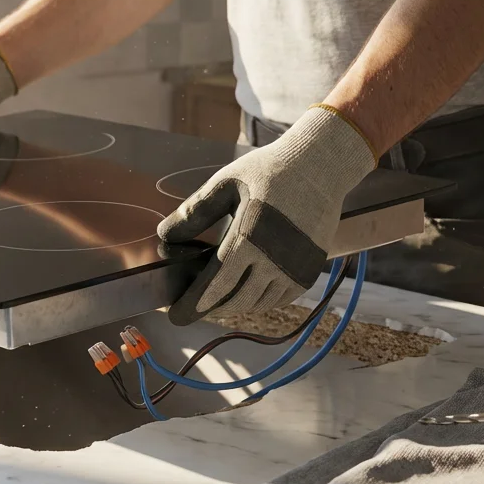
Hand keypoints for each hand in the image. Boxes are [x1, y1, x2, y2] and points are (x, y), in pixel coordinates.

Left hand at [157, 105, 377, 324]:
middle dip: (211, 308)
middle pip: (235, 300)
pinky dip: (259, 301)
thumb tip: (164, 234)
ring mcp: (295, 268)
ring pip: (257, 303)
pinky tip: (245, 292)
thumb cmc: (268, 171)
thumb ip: (195, 211)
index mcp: (249, 237)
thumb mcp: (226, 183)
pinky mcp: (309, 272)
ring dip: (235, 305)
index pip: (215, 284)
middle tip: (192, 308)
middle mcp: (274, 259)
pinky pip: (278, 299)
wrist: (320, 168)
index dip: (193, 304)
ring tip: (217, 299)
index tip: (176, 316)